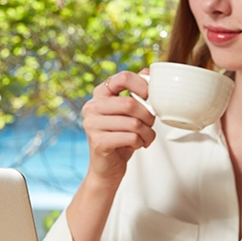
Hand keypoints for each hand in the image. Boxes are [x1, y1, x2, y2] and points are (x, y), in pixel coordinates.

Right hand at [80, 70, 155, 186]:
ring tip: (145, 137)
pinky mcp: (99, 142)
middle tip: (150, 124)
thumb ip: (135, 92)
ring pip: (133, 123)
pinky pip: (130, 137)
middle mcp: (92, 107)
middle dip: (148, 115)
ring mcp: (92, 125)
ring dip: (147, 132)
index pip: (122, 78)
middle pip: (130, 103)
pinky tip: (137, 144)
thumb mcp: (129, 113)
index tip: (150, 96)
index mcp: (99, 95)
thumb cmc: (120, 138)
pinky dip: (140, 142)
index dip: (141, 85)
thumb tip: (147, 72)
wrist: (107, 168)